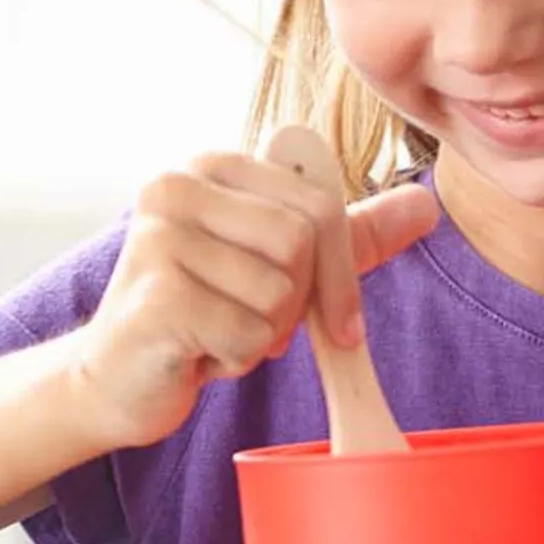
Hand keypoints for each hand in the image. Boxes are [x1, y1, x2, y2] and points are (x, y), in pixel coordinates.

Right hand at [68, 148, 438, 450]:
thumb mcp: (277, 266)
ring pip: (278, 293)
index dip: (340, 274)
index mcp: (212, 165)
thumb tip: (426, 204)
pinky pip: (249, 334)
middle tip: (251, 322)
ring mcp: (160, 237)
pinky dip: (237, 360)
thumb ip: (348, 234)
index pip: (319, 206)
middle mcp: (177, 186)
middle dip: (296, 304)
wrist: (116, 377)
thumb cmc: (200, 314)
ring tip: (217, 333)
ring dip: (262, 336)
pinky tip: (198, 353)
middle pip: (302, 244)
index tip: (337, 322)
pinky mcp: (157, 294)